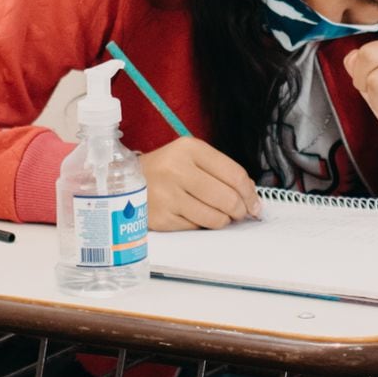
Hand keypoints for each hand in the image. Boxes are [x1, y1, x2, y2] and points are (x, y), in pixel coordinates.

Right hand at [141, 135, 259, 230]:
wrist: (122, 182)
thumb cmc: (165, 170)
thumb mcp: (190, 157)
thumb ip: (220, 171)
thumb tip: (250, 198)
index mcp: (189, 149)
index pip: (234, 174)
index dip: (250, 193)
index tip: (255, 204)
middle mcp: (177, 170)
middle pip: (228, 198)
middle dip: (240, 210)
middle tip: (240, 213)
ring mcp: (167, 195)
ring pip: (215, 218)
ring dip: (223, 220)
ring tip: (219, 216)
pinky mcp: (161, 218)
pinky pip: (196, 228)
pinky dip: (201, 226)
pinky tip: (195, 216)